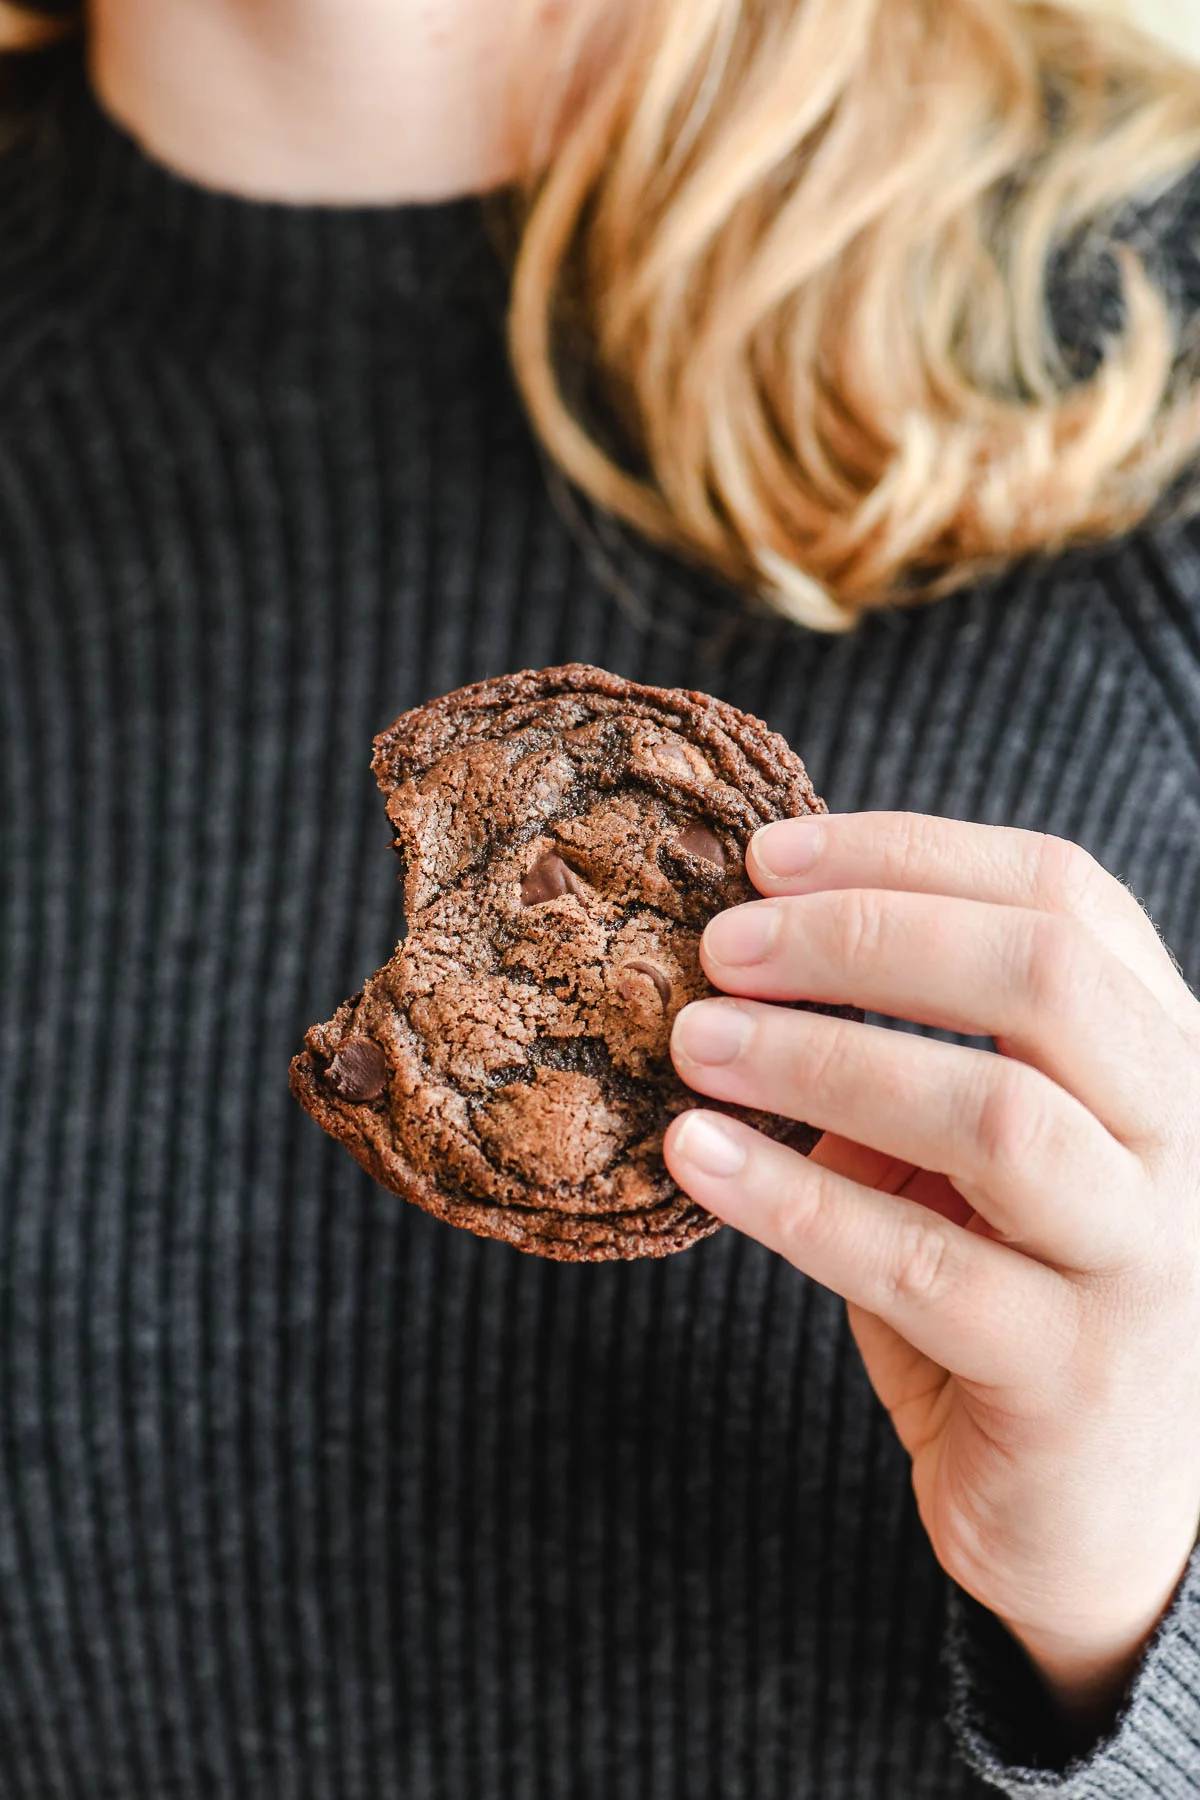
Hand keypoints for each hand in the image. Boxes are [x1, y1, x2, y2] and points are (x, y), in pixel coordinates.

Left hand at [663, 813, 1199, 1737]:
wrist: (1101, 1513)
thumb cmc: (1020, 1293)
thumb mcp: (991, 1149)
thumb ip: (928, 1052)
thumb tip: (757, 958)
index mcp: (1167, 1051)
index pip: (1063, 895)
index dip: (909, 854)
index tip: (767, 857)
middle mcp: (1188, 1137)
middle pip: (1042, 976)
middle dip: (863, 939)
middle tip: (720, 948)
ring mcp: (1150, 1258)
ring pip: (993, 1115)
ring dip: (820, 1058)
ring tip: (693, 1042)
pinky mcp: (1079, 1375)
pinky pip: (920, 1265)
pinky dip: (794, 1199)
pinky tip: (696, 1158)